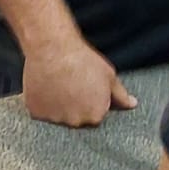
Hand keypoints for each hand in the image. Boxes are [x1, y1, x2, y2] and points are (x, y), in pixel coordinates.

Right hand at [22, 40, 136, 127]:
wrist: (53, 47)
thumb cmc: (82, 59)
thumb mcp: (108, 75)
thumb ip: (120, 95)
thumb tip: (132, 104)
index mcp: (96, 116)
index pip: (95, 117)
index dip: (91, 102)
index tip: (86, 89)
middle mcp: (76, 122)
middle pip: (76, 119)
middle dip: (74, 106)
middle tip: (70, 85)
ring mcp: (55, 119)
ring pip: (57, 116)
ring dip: (57, 105)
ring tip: (57, 84)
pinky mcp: (36, 113)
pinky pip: (40, 113)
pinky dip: (42, 103)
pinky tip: (45, 87)